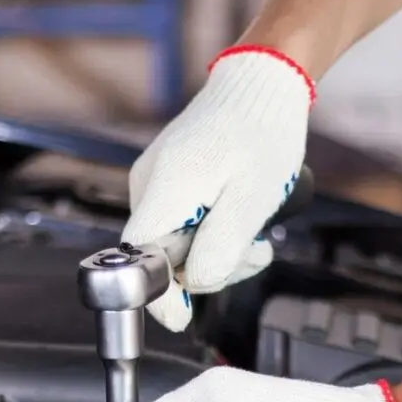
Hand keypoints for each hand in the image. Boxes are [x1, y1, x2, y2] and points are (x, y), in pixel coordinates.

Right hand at [122, 47, 313, 331]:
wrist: (262, 83)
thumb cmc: (261, 135)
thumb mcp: (251, 203)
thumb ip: (218, 251)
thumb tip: (189, 293)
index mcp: (164, 189)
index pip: (139, 260)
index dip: (159, 296)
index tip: (184, 318)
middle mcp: (147, 185)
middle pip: (162, 257)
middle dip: (209, 270)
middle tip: (254, 255)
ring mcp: (154, 180)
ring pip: (175, 243)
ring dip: (216, 252)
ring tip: (256, 240)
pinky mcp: (167, 178)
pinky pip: (181, 222)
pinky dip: (211, 230)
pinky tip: (239, 220)